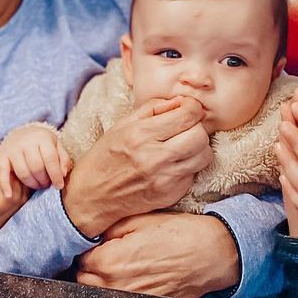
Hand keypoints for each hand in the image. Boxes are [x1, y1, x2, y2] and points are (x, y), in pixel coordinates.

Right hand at [0, 126, 70, 197]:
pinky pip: (2, 173)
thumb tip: (63, 175)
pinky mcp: (1, 157)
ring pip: (23, 172)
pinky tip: (9, 196)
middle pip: (36, 167)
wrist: (22, 133)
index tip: (59, 186)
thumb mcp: (56, 146)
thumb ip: (63, 159)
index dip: (55, 175)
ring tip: (38, 185)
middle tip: (47, 184)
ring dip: (32, 184)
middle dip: (44, 180)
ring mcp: (12, 149)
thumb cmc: (43, 144)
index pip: (50, 158)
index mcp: (42, 137)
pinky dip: (5, 185)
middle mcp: (26, 142)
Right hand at [0, 166, 27, 260]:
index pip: (10, 196)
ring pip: (18, 206)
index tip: (4, 162)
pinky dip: (12, 194)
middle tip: (9, 162)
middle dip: (18, 181)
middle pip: (19, 200)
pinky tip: (3, 183)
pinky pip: (11, 209)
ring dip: (17, 187)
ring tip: (7, 170)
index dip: (12, 178)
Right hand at [61, 97, 213, 239]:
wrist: (93, 196)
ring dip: (198, 148)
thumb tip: (181, 101)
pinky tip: (172, 164)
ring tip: (182, 146)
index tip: (186, 110)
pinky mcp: (170, 195)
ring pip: (204, 156)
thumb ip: (153, 108)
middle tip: (185, 129)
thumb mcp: (122, 124)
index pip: (188, 115)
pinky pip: (194, 174)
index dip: (192, 108)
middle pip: (200, 135)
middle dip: (197, 128)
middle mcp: (154, 157)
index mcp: (141, 134)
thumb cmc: (106, 156)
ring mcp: (164, 179)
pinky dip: (188, 166)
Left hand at [74, 211, 239, 297]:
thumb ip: (109, 229)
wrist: (211, 255)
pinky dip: (122, 292)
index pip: (80, 260)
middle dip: (90, 267)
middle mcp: (117, 287)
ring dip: (102, 281)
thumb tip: (93, 237)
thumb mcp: (140, 219)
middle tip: (106, 253)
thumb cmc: (179, 234)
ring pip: (100, 294)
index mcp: (110, 262)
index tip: (96, 244)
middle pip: (84, 280)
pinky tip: (136, 277)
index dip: (88, 249)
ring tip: (121, 265)